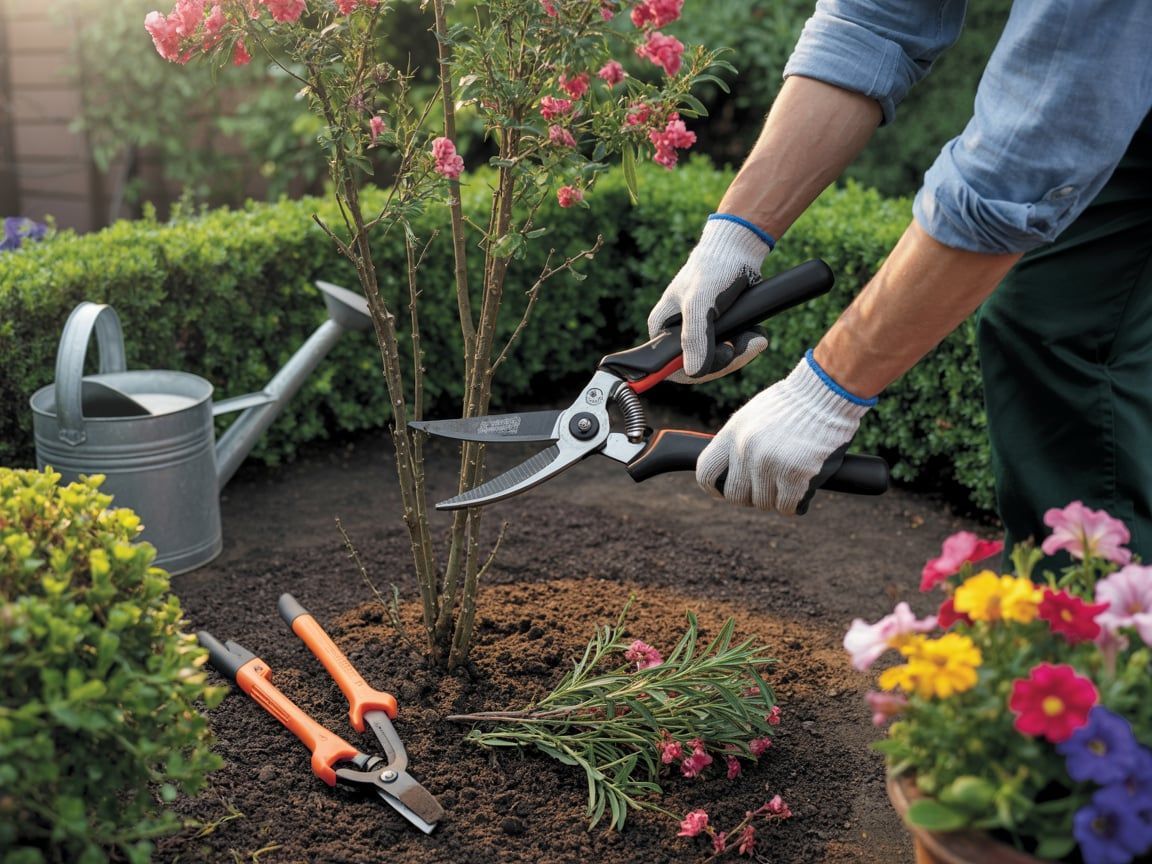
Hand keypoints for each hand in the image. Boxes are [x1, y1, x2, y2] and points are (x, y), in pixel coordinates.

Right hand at [647, 214, 773, 381]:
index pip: (671, 366)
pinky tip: (755, 334)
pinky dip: (745, 344)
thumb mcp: (700, 303)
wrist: (738, 249)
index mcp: (663, 327)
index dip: (697, 371)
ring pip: (718, 360)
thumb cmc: (713, 269)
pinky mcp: (718, 329)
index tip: (723, 361)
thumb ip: (695, 338)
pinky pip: (730, 348)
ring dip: (741, 351)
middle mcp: (678, 332)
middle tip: (750, 345)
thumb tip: (693, 371)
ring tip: (756, 336)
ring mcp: (699, 332)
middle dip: (728, 359)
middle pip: (699, 366)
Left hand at [696, 352, 875, 513]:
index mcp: (733, 433)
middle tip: (768, 489)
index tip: (725, 492)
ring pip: (763, 503)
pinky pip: (787, 507)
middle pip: (735, 495)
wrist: (826, 393)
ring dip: (776, 499)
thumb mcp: (754, 415)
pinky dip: (795, 505)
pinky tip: (802, 492)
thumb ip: (739, 441)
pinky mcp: (795, 474)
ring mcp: (769, 463)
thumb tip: (731, 470)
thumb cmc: (794, 404)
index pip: (706, 472)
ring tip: (790, 484)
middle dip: (751, 497)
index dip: (715, 488)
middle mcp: (746, 449)